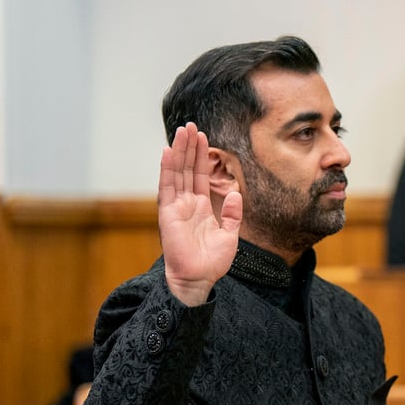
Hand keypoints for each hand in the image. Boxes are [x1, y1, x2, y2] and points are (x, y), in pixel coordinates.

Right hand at [157, 123, 242, 305]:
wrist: (199, 279)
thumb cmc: (212, 262)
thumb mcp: (230, 235)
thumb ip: (233, 215)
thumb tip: (237, 194)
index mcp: (200, 207)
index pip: (199, 175)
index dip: (201, 156)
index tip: (203, 137)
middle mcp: (186, 203)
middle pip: (187, 169)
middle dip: (189, 147)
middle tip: (191, 124)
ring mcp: (176, 207)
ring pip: (176, 172)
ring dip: (179, 151)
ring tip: (182, 131)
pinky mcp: (168, 214)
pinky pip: (167, 187)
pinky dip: (166, 169)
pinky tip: (167, 152)